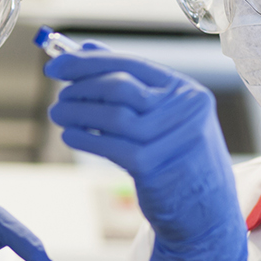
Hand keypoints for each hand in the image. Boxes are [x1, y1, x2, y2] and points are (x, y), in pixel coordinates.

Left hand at [45, 44, 246, 260]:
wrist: (204, 210)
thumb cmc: (177, 157)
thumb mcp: (162, 115)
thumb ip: (128, 82)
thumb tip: (85, 50)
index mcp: (186, 91)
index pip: (130, 64)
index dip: (88, 62)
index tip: (55, 65)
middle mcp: (185, 111)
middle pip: (121, 87)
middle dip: (81, 88)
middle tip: (60, 96)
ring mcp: (173, 140)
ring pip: (113, 116)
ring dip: (77, 112)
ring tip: (59, 114)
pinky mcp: (157, 168)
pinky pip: (110, 146)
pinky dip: (84, 137)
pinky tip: (70, 135)